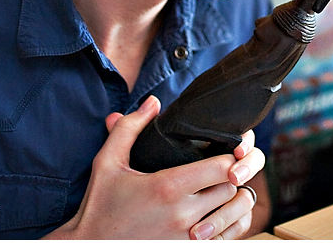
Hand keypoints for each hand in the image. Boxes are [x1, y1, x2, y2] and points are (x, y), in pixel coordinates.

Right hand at [44, 96, 265, 239]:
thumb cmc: (99, 205)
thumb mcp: (107, 163)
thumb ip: (129, 128)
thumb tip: (153, 102)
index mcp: (167, 188)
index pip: (222, 166)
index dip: (229, 155)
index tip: (222, 150)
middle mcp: (182, 215)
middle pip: (231, 188)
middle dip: (229, 176)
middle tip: (219, 168)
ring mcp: (187, 239)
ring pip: (233, 215)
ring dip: (231, 201)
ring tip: (219, 190)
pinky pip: (226, 239)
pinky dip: (227, 226)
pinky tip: (215, 214)